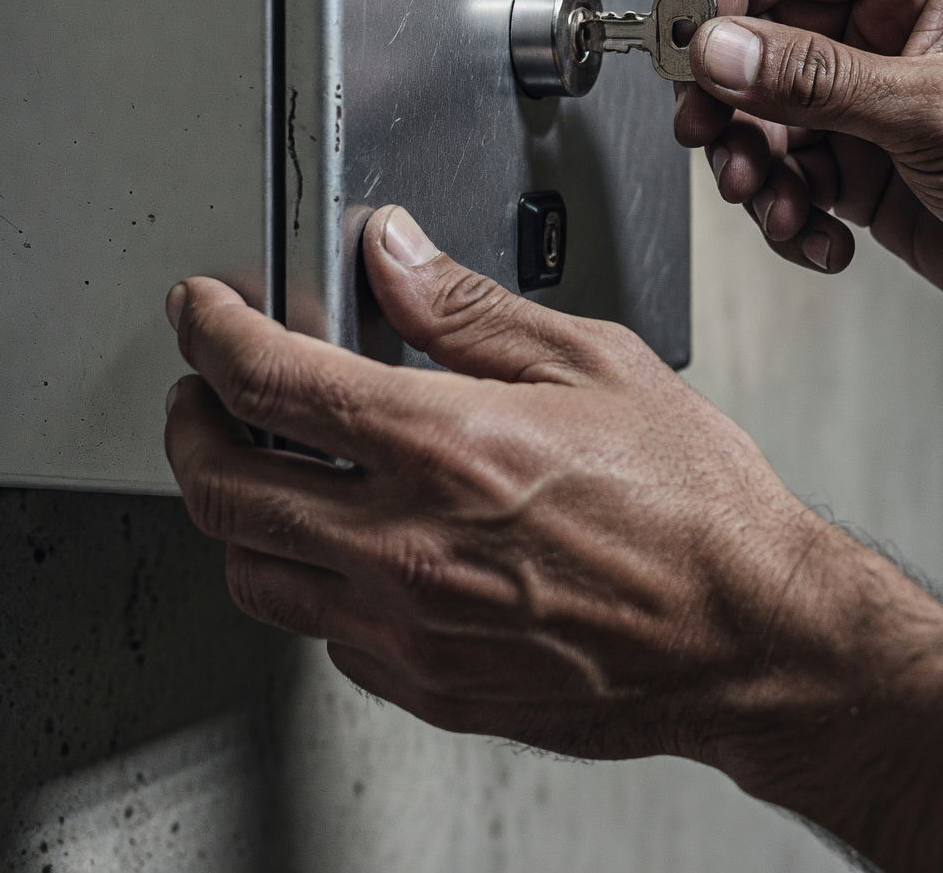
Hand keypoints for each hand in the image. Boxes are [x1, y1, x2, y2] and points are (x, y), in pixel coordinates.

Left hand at [163, 206, 942, 868]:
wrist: (749, 637)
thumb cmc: (697, 507)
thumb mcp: (595, 361)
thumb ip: (469, 310)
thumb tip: (392, 256)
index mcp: (449, 447)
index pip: (268, 379)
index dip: (210, 331)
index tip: (204, 312)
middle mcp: (408, 546)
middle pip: (221, 486)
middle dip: (193, 421)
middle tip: (208, 389)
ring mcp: (408, 629)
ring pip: (251, 571)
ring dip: (236, 509)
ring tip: (267, 466)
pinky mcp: (426, 685)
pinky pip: (319, 632)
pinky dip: (307, 579)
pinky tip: (349, 543)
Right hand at [674, 0, 942, 328]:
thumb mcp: (936, 110)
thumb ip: (817, 81)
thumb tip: (722, 47)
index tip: (686, 33)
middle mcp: (892, 34)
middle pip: (763, 38)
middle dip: (729, 96)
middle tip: (706, 132)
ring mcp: (875, 104)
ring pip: (765, 118)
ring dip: (755, 167)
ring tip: (774, 202)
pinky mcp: (867, 170)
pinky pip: (791, 180)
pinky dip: (790, 216)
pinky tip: (823, 238)